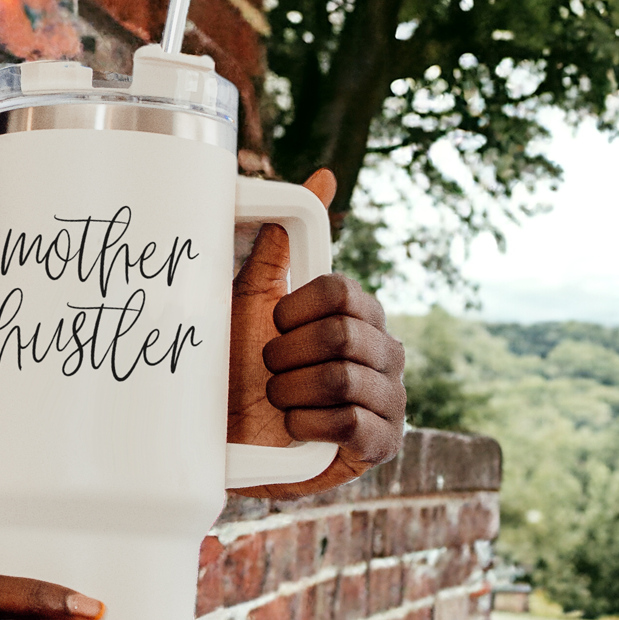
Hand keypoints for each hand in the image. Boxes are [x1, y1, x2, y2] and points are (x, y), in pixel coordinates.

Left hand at [227, 169, 405, 498]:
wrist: (228, 441)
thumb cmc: (244, 368)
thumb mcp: (256, 302)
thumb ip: (284, 246)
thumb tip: (323, 176)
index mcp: (362, 315)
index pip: (343, 292)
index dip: (297, 309)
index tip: (272, 324)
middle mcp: (386, 352)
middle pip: (342, 334)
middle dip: (288, 355)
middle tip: (269, 370)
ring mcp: (390, 399)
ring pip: (343, 378)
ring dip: (292, 392)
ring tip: (278, 401)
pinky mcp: (382, 443)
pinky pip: (352, 423)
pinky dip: (309, 424)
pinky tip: (295, 428)